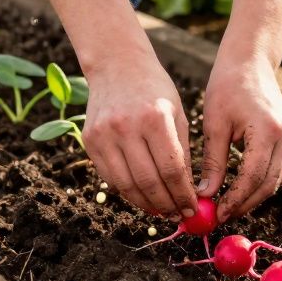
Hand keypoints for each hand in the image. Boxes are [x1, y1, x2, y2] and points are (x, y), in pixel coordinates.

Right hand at [81, 49, 197, 219]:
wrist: (117, 64)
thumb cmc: (154, 89)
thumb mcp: (177, 114)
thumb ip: (183, 153)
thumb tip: (189, 193)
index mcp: (154, 118)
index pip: (171, 169)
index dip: (183, 195)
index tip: (192, 209)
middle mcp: (126, 127)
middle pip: (148, 181)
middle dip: (166, 204)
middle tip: (178, 215)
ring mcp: (104, 134)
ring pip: (126, 185)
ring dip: (146, 204)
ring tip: (162, 210)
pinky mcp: (89, 140)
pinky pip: (109, 177)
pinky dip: (127, 191)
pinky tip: (142, 196)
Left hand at [199, 55, 281, 220]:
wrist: (250, 61)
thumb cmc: (227, 86)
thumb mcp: (214, 124)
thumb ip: (213, 162)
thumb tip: (205, 195)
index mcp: (267, 129)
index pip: (253, 176)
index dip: (236, 199)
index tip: (217, 214)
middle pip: (269, 183)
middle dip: (246, 203)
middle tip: (222, 216)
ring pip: (276, 179)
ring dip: (254, 196)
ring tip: (228, 206)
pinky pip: (277, 167)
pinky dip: (260, 182)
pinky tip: (240, 189)